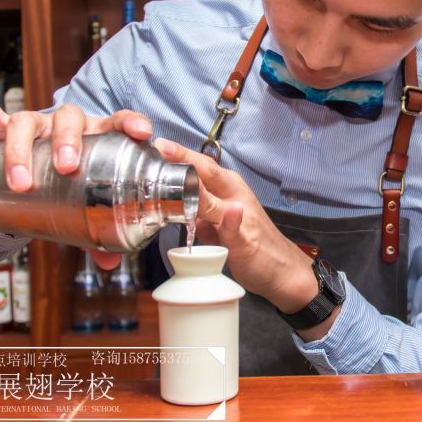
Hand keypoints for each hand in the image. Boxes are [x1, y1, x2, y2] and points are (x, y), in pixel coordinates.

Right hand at [0, 82, 152, 269]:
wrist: (45, 170)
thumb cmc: (77, 182)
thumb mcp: (91, 203)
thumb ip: (101, 229)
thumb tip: (110, 264)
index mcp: (99, 135)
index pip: (119, 120)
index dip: (131, 122)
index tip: (142, 132)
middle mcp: (70, 125)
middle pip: (69, 119)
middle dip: (67, 141)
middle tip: (66, 167)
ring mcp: (39, 125)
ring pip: (29, 123)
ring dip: (22, 148)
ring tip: (19, 180)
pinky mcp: (7, 129)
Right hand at [154, 138, 319, 315]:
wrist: (278, 275)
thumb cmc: (265, 257)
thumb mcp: (242, 241)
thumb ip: (228, 222)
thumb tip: (226, 205)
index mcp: (232, 189)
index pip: (202, 166)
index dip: (179, 155)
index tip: (158, 146)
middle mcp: (224, 192)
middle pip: (192, 173)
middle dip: (169, 165)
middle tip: (143, 161)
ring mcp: (217, 207)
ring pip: (189, 191)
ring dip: (170, 186)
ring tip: (145, 181)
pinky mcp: (213, 223)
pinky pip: (190, 210)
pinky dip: (176, 208)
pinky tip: (163, 211)